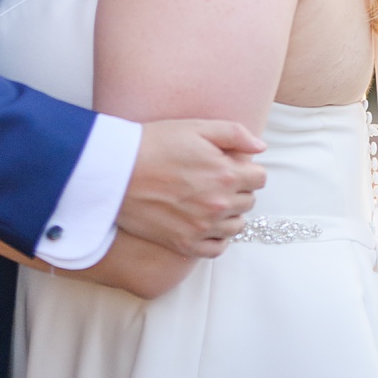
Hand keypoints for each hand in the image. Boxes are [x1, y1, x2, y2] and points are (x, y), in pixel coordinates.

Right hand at [115, 119, 265, 257]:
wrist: (116, 171)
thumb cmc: (156, 144)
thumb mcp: (198, 127)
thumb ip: (236, 134)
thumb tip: (260, 147)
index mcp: (226, 174)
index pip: (260, 178)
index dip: (248, 169)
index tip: (232, 165)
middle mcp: (218, 204)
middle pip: (249, 201)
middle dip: (239, 189)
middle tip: (217, 180)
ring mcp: (201, 227)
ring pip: (236, 226)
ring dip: (230, 214)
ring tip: (211, 201)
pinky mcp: (183, 243)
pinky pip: (216, 249)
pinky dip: (216, 238)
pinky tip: (206, 224)